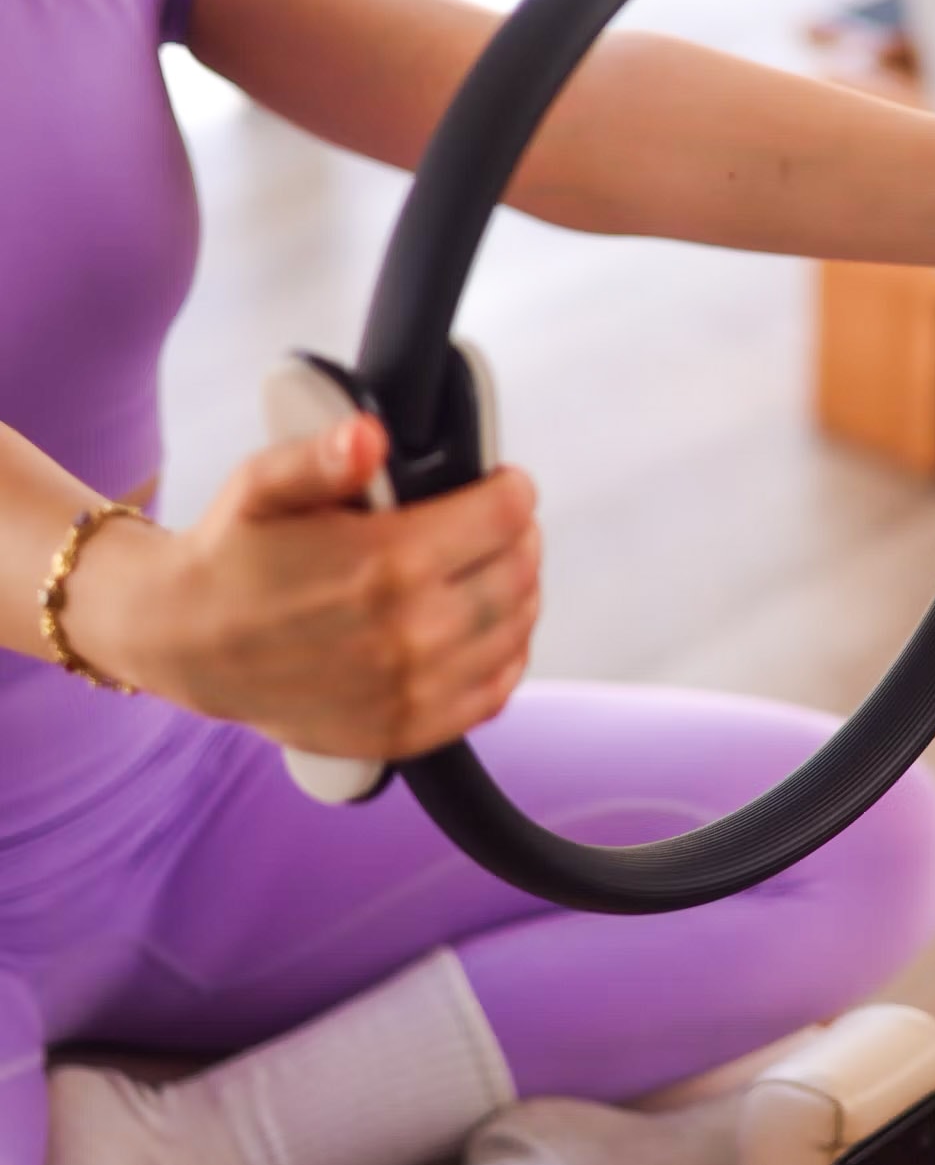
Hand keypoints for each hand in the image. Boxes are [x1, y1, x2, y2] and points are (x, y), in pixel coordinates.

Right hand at [72, 417, 540, 756]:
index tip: (501, 483)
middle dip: (519, 537)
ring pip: (515, 628)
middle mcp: (409, 633)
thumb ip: (323, 455)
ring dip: (519, 592)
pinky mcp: (406, 730)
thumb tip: (367, 435)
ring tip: (494, 568)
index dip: (510, 490)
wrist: (186, 643)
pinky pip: (493, 693)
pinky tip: (486, 631)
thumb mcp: (264, 485)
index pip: (504, 516)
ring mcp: (412, 689)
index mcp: (386, 564)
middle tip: (500, 523)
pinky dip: (505, 657)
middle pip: (518, 571)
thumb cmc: (231, 558)